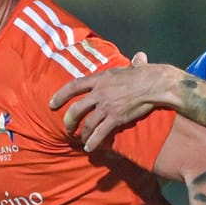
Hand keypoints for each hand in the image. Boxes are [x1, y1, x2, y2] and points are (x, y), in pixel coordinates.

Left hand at [49, 53, 175, 151]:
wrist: (153, 84)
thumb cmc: (146, 74)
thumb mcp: (134, 66)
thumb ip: (133, 64)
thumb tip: (141, 57)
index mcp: (100, 79)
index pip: (74, 86)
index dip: (60, 95)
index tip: (52, 103)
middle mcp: (99, 93)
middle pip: (76, 108)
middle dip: (69, 119)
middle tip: (67, 127)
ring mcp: (106, 107)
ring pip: (88, 123)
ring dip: (82, 133)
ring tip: (81, 139)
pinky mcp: (115, 118)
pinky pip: (101, 132)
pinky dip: (93, 141)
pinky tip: (89, 147)